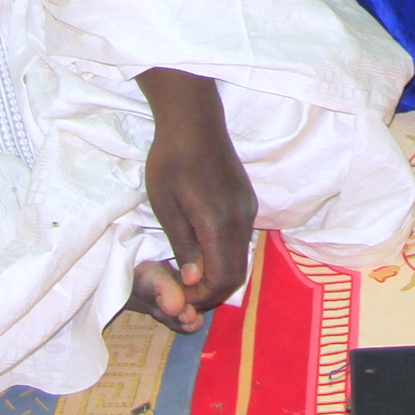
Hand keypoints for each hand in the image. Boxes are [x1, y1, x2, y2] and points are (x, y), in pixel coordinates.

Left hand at [137, 69, 256, 328]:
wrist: (193, 119)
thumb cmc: (171, 159)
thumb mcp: (166, 205)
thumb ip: (183, 244)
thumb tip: (195, 280)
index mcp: (219, 223)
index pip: (222, 278)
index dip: (201, 296)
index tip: (176, 296)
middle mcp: (241, 220)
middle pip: (236, 274)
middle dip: (210, 291)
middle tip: (181, 291)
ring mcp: (247, 210)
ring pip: (239, 258)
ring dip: (217, 274)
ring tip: (186, 273)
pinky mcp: (246, 202)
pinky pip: (239, 241)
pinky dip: (223, 256)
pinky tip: (200, 250)